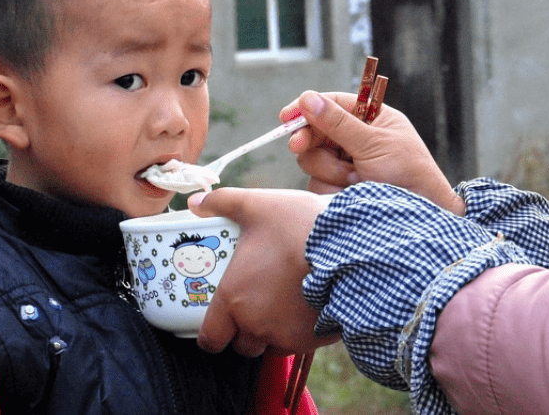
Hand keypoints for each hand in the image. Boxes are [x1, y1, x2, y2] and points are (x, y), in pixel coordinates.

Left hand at [189, 187, 340, 356]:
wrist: (350, 246)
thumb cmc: (300, 226)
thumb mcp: (258, 206)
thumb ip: (223, 202)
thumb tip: (197, 201)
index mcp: (234, 299)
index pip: (211, 338)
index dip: (212, 332)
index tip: (220, 322)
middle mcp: (256, 325)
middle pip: (243, 344)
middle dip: (246, 330)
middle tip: (255, 306)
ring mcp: (287, 335)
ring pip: (272, 346)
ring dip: (273, 332)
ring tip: (284, 306)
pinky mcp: (314, 338)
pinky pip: (300, 343)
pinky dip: (300, 331)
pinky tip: (308, 307)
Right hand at [284, 91, 465, 214]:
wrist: (420, 215)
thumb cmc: (408, 174)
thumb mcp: (374, 144)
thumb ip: (338, 124)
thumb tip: (308, 98)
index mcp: (371, 118)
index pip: (333, 104)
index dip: (307, 107)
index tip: (286, 116)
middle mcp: (356, 139)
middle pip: (314, 131)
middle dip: (309, 141)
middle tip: (298, 147)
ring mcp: (346, 164)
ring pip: (311, 160)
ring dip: (331, 170)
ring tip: (358, 179)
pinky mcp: (339, 189)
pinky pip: (317, 184)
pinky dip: (332, 189)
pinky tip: (353, 193)